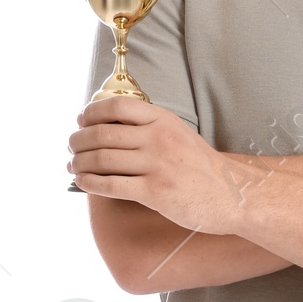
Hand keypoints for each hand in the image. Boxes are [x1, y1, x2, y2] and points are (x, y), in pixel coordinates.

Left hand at [67, 99, 252, 233]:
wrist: (231, 194)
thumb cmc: (201, 168)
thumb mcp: (179, 134)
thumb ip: (150, 128)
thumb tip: (109, 129)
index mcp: (163, 120)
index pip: (116, 106)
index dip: (91, 112)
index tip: (81, 121)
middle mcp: (158, 138)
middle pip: (102, 134)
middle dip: (78, 141)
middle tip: (71, 147)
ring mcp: (156, 165)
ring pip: (102, 159)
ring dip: (79, 162)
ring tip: (72, 166)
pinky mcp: (154, 192)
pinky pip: (111, 185)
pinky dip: (90, 183)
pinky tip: (82, 183)